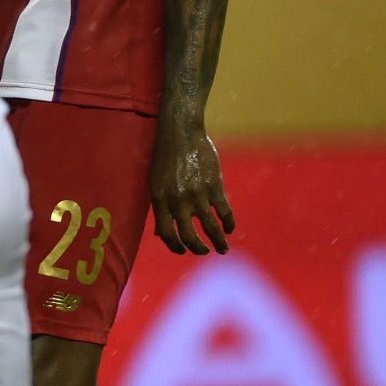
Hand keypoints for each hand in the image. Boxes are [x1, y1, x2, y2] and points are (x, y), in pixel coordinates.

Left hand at [149, 124, 235, 255]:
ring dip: (218, 242)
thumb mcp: (155, 182)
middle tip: (204, 252)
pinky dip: (229, 223)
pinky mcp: (215, 186)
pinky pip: (224, 212)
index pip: (166, 233)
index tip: (182, 250)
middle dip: (198, 249)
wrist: (180, 132)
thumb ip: (159, 207)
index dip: (174, 246)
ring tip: (222, 248)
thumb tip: (159, 234)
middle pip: (189, 236)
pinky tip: (230, 228)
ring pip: (210, 228)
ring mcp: (197, 194)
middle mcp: (177, 200)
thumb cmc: (165, 158)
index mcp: (159, 200)